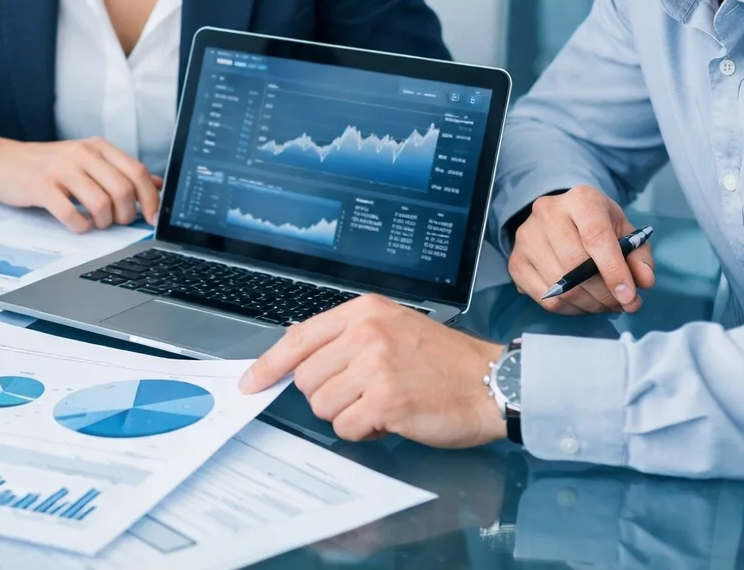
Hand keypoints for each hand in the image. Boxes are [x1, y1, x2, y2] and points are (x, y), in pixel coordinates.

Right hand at [0, 129, 159, 231]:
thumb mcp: (85, 161)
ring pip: (100, 204)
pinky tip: (77, 224)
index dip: (149, 198)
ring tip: (95, 223)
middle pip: (122, 190)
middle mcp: (81, 153)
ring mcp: (61, 169)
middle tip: (117, 222)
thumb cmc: (46, 166)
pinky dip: (80, 226)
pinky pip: (71, 214)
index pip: (136, 171)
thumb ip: (119, 172)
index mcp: (97, 146)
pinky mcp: (41, 187)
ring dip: (103, 222)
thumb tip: (158, 186)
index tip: (152, 218)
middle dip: (126, 215)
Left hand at [239, 293, 505, 446]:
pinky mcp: (386, 401)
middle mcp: (366, 334)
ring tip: (383, 402)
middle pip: (307, 378)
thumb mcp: (393, 328)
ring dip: (349, 413)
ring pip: (323, 405)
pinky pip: (346, 426)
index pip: (299, 337)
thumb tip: (298, 356)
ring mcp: (374, 367)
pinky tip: (391, 417)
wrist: (492, 382)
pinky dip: (365, 430)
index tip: (252, 381)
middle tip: (364, 393)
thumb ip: (347, 337)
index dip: (269, 364)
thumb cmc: (445, 361)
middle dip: (329, 394)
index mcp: (364, 312)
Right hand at [508, 186, 654, 314]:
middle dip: (603, 293)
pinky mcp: (516, 261)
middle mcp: (547, 213)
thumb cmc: (598, 225)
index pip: (595, 237)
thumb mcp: (624, 231)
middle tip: (621, 304)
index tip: (629, 296)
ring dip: (589, 305)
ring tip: (605, 304)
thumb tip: (643, 281)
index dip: (614, 271)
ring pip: (560, 286)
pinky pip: (545, 298)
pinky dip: (570, 308)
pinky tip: (583, 303)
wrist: (562, 217)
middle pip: (575, 264)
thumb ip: (638, 256)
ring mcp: (526, 237)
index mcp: (580, 199)